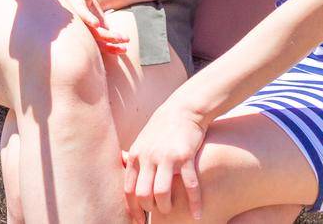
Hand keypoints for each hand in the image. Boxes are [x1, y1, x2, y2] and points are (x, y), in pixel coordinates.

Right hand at [60, 0, 129, 55]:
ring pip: (98, 42)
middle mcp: (79, 25)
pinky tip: (124, 49)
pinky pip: (102, 47)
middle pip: (91, 32)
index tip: (96, 24)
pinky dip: (112, 50)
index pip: (80, 15)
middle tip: (120, 37)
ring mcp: (87, 34)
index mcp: (74, 9)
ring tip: (125, 41)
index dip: (88, 19)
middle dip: (105, 36)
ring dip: (111, 44)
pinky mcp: (95, 39)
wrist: (79, 6)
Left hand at [123, 104, 207, 220]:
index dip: (133, 209)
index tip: (139, 221)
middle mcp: (148, 157)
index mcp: (136, 155)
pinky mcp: (185, 156)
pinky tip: (198, 214)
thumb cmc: (162, 128)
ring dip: (167, 207)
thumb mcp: (143, 141)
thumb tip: (124, 170)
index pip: (129, 189)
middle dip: (150, 209)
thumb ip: (135, 157)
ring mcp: (166, 156)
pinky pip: (189, 185)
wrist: (183, 109)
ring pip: (162, 192)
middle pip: (143, 193)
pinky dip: (194, 203)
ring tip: (172, 211)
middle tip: (158, 212)